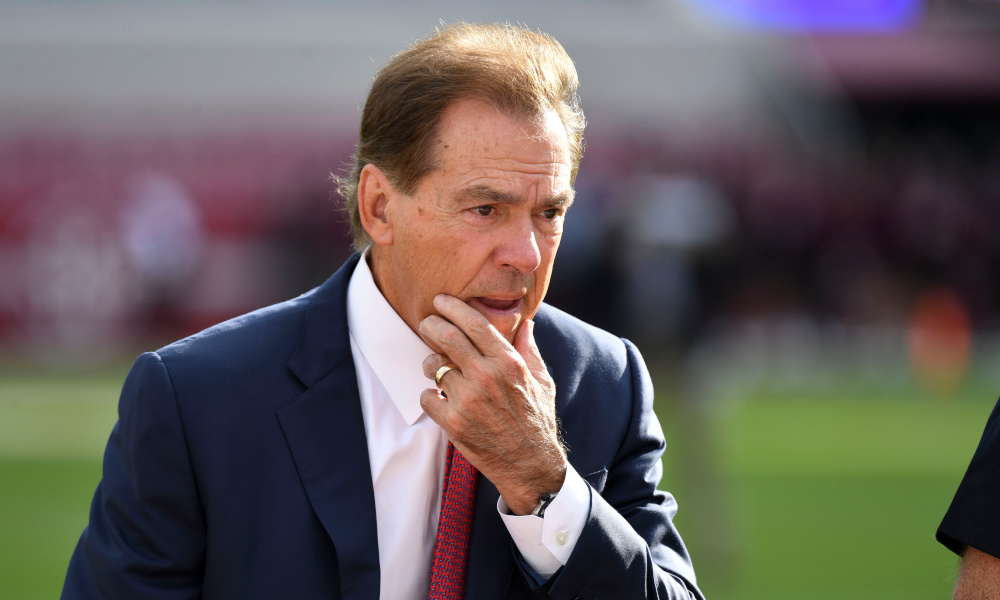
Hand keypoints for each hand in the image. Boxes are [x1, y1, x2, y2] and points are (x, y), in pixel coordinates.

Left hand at [419, 294, 566, 514]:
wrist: (530, 465)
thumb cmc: (537, 421)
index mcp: (508, 363)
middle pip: (447, 337)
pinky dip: (430, 395)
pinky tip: (440, 398)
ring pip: (433, 367)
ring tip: (436, 369)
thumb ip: (529, 350)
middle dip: (431, 325)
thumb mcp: (542, 381)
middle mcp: (487, 377)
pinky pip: (427, 396)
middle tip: (426, 323)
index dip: (453, 308)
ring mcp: (468, 400)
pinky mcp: (453, 422)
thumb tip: (527, 324)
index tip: (441, 301)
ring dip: (430, 364)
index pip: (474, 324)